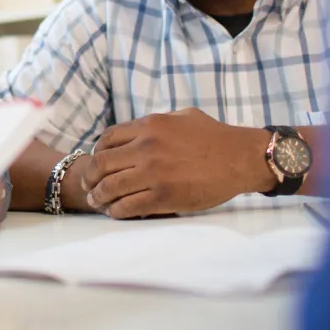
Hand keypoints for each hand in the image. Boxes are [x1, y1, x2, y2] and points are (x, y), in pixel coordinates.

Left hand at [82, 109, 273, 217]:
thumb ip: (156, 123)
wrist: (241, 157)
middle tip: (89, 187)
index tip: (96, 164)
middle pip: (100, 164)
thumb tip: (137, 130)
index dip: (96, 153)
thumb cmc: (214, 136)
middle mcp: (146, 148)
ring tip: (98, 202)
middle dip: (90, 178)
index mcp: (149, 126)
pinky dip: (117, 211)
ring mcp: (154, 173)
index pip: (106, 140)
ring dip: (99, 197)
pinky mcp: (164, 196)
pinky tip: (117, 212)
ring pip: (110, 188)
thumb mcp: (181, 117)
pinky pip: (129, 206)